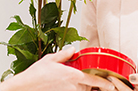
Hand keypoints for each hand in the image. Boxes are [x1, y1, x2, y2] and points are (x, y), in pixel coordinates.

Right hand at [0, 47, 114, 90]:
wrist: (25, 88)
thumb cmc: (35, 75)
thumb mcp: (50, 59)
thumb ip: (64, 55)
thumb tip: (73, 50)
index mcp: (73, 75)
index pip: (95, 80)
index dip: (106, 84)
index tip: (112, 84)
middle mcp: (73, 87)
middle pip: (90, 88)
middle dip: (94, 87)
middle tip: (100, 84)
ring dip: (85, 89)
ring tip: (82, 84)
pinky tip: (71, 87)